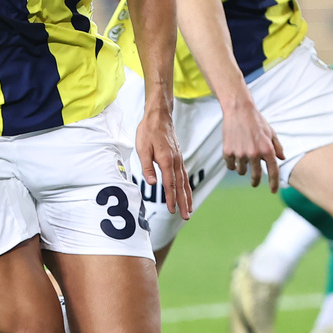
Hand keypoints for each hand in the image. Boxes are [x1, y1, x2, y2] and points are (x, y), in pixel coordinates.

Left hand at [134, 96, 191, 220]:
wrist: (159, 116)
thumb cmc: (148, 131)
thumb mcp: (142, 148)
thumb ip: (147, 167)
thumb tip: (153, 183)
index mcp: (166, 160)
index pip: (170, 184)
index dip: (171, 198)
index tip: (172, 211)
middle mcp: (175, 161)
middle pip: (181, 186)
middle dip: (184, 202)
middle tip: (186, 216)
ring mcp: (178, 159)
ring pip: (184, 181)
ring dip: (187, 196)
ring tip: (189, 209)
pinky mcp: (178, 157)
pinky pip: (184, 175)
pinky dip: (186, 186)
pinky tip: (187, 193)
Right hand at [221, 96, 285, 191]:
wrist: (238, 110)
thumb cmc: (256, 121)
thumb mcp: (271, 132)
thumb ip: (277, 147)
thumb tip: (282, 159)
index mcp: (267, 149)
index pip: (273, 172)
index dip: (274, 184)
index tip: (273, 191)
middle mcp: (254, 153)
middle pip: (256, 176)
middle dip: (256, 181)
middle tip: (255, 183)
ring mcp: (240, 154)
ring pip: (242, 171)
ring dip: (243, 168)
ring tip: (243, 157)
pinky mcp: (228, 152)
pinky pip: (230, 166)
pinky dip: (232, 164)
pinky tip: (234, 156)